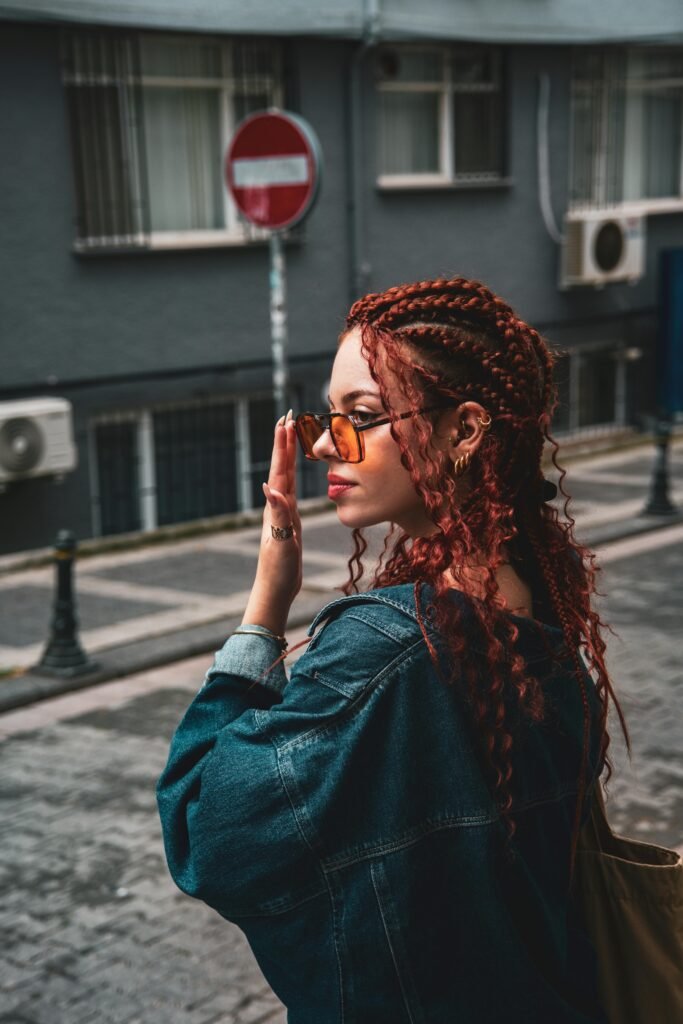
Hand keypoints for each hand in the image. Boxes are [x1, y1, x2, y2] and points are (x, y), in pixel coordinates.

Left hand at [241, 409, 301, 634]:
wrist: (276, 590)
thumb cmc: (278, 569)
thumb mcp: (280, 541)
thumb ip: (278, 514)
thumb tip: (268, 487)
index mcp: (276, 507)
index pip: (279, 470)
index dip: (282, 446)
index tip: (284, 422)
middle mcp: (277, 506)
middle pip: (281, 467)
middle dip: (283, 442)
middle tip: (286, 417)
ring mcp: (282, 514)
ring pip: (285, 477)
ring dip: (287, 456)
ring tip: (289, 437)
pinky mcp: (288, 523)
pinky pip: (290, 491)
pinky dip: (291, 477)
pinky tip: (290, 476)